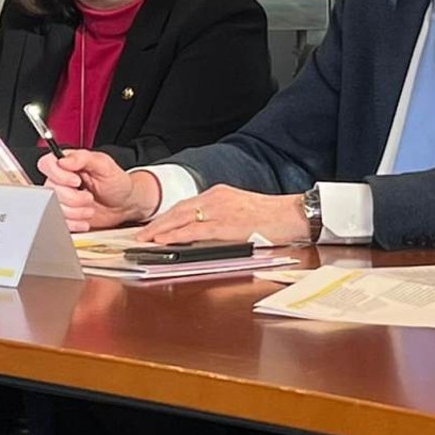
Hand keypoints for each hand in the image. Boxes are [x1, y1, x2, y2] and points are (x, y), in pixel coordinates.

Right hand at [38, 150, 156, 231]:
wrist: (124, 204)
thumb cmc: (116, 182)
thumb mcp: (105, 165)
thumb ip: (84, 158)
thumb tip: (64, 160)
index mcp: (68, 164)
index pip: (47, 164)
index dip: (59, 175)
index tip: (76, 181)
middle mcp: (61, 181)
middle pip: (50, 190)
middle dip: (73, 197)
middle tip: (89, 197)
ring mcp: (61, 199)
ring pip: (53, 208)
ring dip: (75, 212)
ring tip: (90, 208)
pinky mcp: (64, 214)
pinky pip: (59, 222)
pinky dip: (74, 223)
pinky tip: (85, 219)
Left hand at [136, 184, 309, 244]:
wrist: (293, 215)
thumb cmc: (274, 217)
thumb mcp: (243, 212)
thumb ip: (222, 218)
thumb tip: (204, 233)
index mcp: (221, 194)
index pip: (187, 204)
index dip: (167, 216)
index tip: (154, 226)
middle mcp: (217, 197)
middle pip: (179, 209)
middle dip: (158, 223)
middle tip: (141, 234)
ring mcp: (221, 209)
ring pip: (182, 218)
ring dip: (160, 229)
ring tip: (145, 239)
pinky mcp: (226, 224)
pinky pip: (194, 230)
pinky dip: (175, 235)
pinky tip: (163, 241)